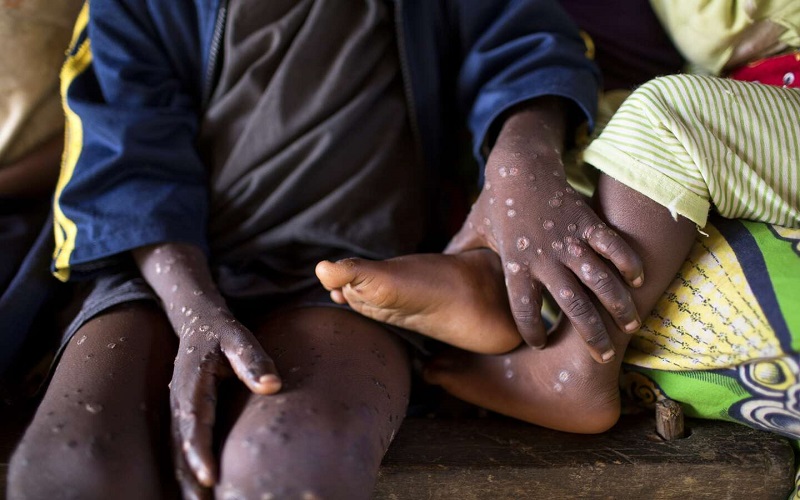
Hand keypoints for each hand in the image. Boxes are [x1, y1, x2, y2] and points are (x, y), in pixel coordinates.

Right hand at [133, 244, 280, 491]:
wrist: (196, 321)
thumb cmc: (222, 331)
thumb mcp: (238, 337)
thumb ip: (252, 360)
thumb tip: (273, 386)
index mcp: (192, 387)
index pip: (194, 425)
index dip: (199, 453)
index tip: (209, 478)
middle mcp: (179, 404)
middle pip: (181, 449)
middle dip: (190, 479)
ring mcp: (178, 413)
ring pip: (178, 454)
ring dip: (186, 481)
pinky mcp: (183, 418)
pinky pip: (182, 449)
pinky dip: (188, 471)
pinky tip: (199, 491)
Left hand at [447, 99, 643, 362]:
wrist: (520, 164)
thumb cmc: (495, 204)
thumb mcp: (474, 231)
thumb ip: (459, 255)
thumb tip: (436, 272)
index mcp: (515, 264)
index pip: (523, 309)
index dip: (532, 331)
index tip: (541, 344)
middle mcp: (543, 257)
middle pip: (570, 303)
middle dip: (590, 333)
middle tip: (603, 357)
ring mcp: (568, 239)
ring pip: (599, 278)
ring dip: (617, 304)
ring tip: (630, 327)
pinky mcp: (586, 221)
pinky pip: (612, 245)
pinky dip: (628, 262)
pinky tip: (639, 282)